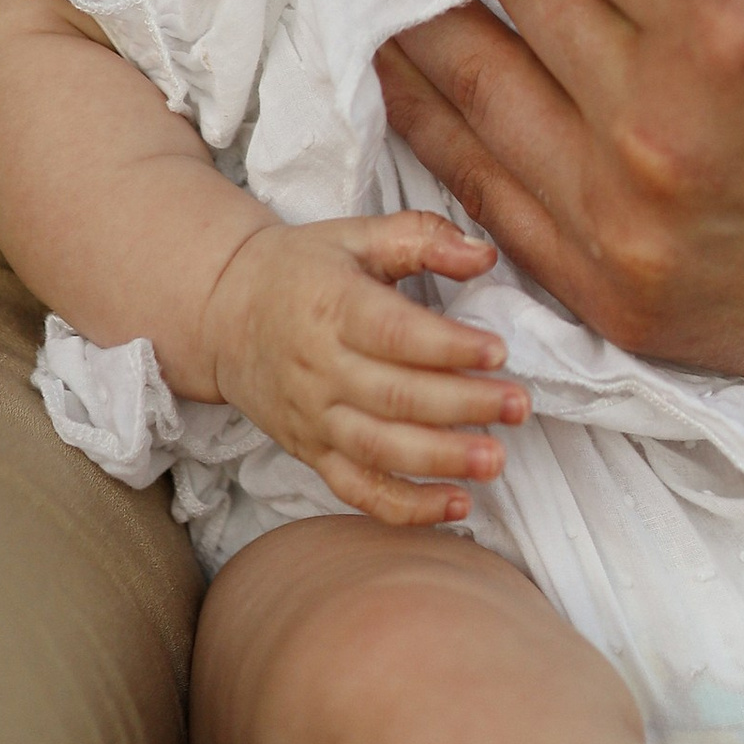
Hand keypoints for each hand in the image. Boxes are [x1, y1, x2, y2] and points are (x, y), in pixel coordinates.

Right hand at [197, 208, 525, 527]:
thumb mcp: (356, 236)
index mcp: (332, 307)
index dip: (447, 346)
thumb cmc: (301, 270)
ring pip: (379, 448)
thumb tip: (485, 255)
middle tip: (518, 406)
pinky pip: (357, 489)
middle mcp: (319, 368)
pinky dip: (405, 507)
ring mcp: (314, 418)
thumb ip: (422, 238)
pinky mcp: (311, 452)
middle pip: (396, 396)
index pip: (394, 333)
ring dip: (440, 459)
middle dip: (462, 405)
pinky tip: (456, 505)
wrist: (224, 315)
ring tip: (495, 461)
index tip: (498, 351)